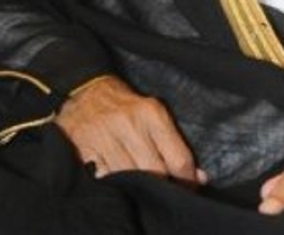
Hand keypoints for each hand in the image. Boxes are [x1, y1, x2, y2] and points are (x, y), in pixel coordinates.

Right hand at [54, 75, 204, 183]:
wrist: (86, 91)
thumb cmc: (126, 107)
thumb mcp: (154, 114)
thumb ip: (174, 145)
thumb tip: (198, 177)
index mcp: (152, 114)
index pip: (178, 159)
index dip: (187, 181)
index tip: (188, 189)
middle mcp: (130, 125)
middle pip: (156, 174)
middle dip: (162, 188)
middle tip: (164, 193)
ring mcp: (106, 138)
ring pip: (130, 180)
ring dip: (138, 191)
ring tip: (141, 192)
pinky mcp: (85, 150)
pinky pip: (105, 179)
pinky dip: (114, 187)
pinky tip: (119, 186)